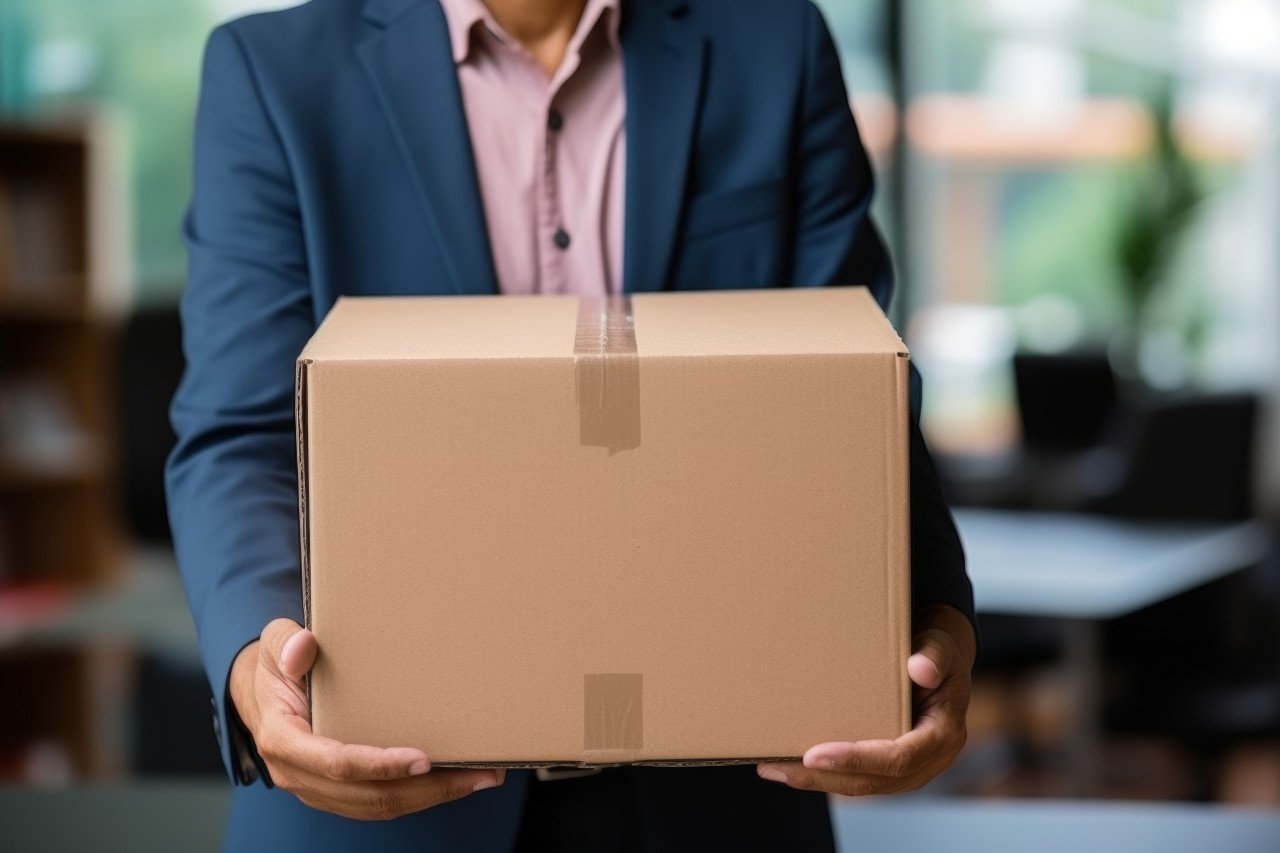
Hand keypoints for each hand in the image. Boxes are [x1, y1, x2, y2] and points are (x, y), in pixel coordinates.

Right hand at [229, 618, 503, 819]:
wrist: (262, 692)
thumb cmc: (276, 665)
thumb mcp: (274, 643)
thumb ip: (287, 643)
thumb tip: (304, 648)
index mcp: (283, 740)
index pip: (335, 762)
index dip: (379, 764)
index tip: (421, 759)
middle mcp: (298, 774)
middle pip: (366, 795)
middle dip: (425, 789)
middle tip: (476, 773)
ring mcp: (317, 788)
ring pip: (377, 806)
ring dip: (432, 797)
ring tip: (479, 778)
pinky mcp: (336, 791)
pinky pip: (378, 802)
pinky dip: (418, 796)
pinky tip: (453, 780)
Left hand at [756, 604, 974, 795]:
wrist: (937, 663)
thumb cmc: (936, 653)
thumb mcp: (939, 647)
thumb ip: (934, 656)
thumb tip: (921, 669)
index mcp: (942, 736)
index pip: (897, 759)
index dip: (856, 759)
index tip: (814, 755)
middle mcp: (927, 762)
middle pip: (872, 782)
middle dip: (822, 778)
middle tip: (776, 767)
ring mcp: (908, 770)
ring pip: (859, 785)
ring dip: (815, 780)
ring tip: (772, 767)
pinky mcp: (889, 768)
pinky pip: (856, 777)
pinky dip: (823, 773)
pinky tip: (790, 763)